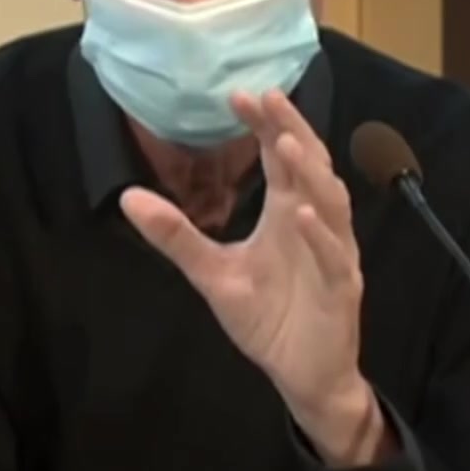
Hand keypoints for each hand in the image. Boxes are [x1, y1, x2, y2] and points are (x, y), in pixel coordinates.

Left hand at [121, 90, 387, 464]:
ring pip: (330, 203)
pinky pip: (333, 257)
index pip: (281, 158)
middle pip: (311, 166)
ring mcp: (333, 254)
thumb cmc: (268, 319)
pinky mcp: (341, 289)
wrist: (302, 375)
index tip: (239, 96)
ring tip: (285, 144)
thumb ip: (177, 237)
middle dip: (292, 130)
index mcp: (288, 214)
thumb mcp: (213, 275)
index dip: (266, 125)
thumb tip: (128, 198)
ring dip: (310, 173)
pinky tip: (300, 215)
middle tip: (269, 98)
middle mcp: (315, 224)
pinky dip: (319, 236)